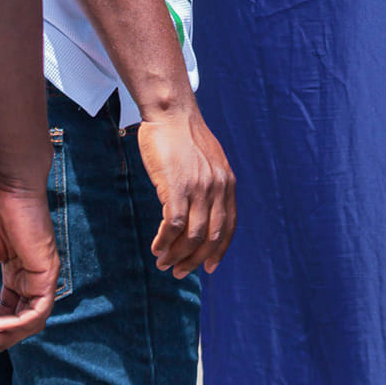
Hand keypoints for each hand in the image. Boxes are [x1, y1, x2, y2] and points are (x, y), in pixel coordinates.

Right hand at [0, 176, 58, 355]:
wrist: (8, 185)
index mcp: (16, 273)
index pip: (6, 311)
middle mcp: (31, 277)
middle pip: (19, 321)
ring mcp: (42, 275)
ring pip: (31, 321)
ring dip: (5, 335)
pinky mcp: (48, 271)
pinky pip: (38, 309)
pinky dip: (17, 322)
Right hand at [138, 107, 236, 277]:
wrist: (171, 113)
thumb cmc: (184, 136)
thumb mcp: (208, 160)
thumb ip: (210, 183)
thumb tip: (204, 208)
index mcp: (226, 182)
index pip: (229, 226)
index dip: (219, 250)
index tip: (209, 267)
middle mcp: (217, 187)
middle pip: (212, 236)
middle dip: (196, 260)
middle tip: (179, 272)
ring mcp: (198, 187)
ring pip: (192, 235)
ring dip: (177, 255)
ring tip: (163, 262)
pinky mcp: (176, 186)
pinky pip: (172, 225)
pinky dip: (164, 242)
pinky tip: (156, 247)